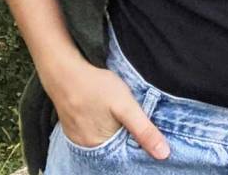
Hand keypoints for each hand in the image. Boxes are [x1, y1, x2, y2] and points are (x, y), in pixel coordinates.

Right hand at [48, 60, 169, 158]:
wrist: (64, 72)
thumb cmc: (96, 86)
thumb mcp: (126, 106)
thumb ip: (144, 130)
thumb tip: (163, 154)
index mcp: (98, 146)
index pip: (125, 155)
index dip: (138, 145)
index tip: (146, 131)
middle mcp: (85, 147)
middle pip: (114, 149)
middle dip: (126, 138)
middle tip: (131, 118)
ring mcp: (76, 137)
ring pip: (104, 140)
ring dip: (115, 132)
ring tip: (119, 115)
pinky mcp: (72, 127)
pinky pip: (92, 133)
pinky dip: (103, 127)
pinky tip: (106, 115)